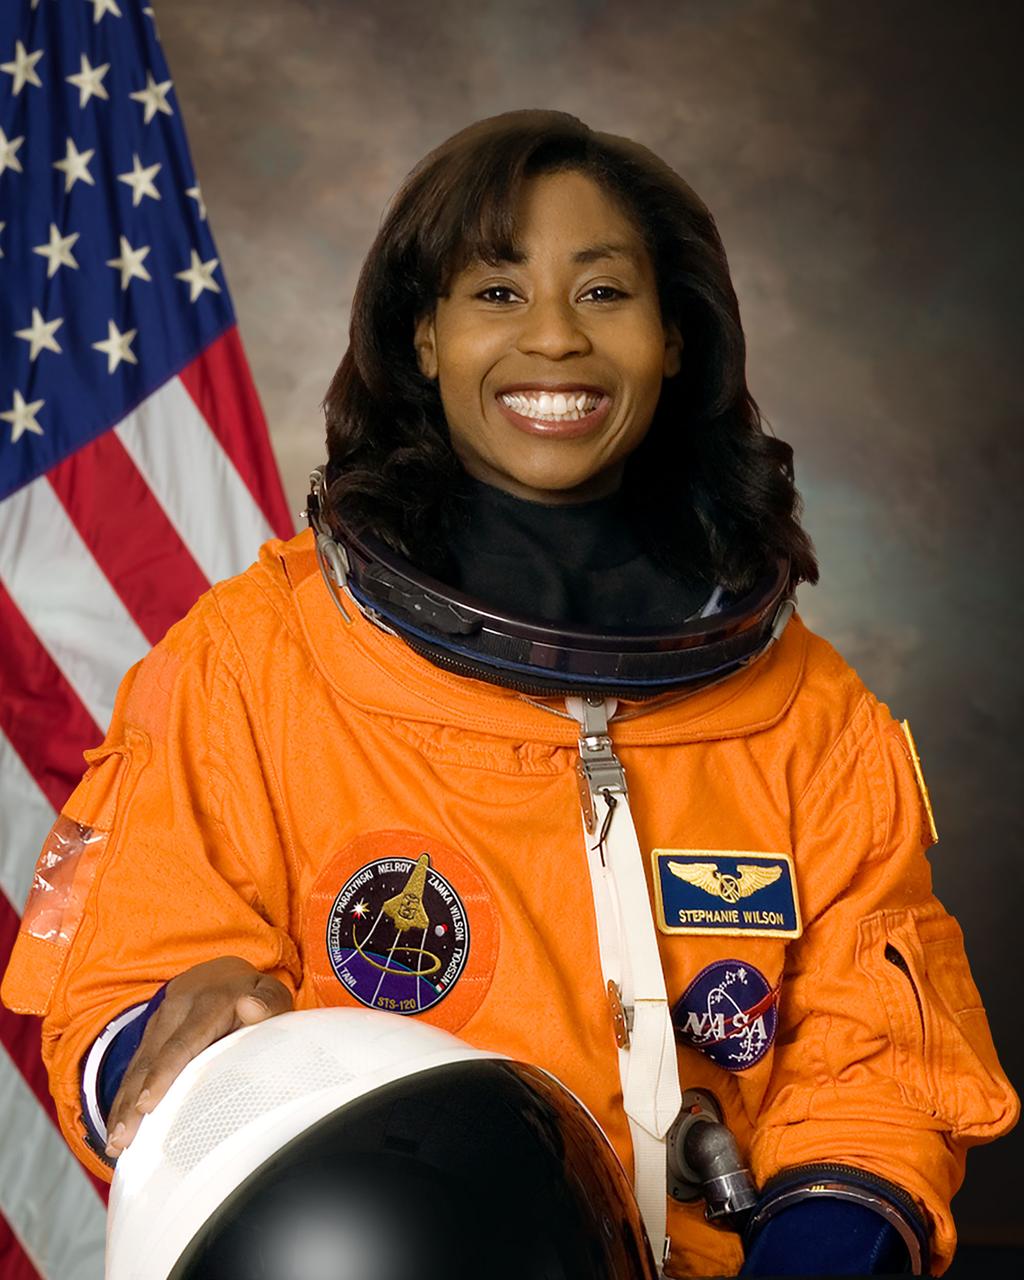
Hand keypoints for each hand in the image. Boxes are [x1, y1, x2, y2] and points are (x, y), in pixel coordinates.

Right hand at [104, 955, 292, 1157]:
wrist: (222, 973)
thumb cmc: (254, 995)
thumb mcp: (271, 993)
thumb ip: (268, 1001)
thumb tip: (251, 1008)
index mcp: (208, 1001)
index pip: (183, 1042)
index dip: (164, 1074)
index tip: (147, 1104)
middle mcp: (177, 1009)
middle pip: (152, 1059)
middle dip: (134, 1101)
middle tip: (122, 1139)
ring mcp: (159, 1022)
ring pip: (137, 1067)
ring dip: (122, 1106)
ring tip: (115, 1143)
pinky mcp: (150, 1035)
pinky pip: (133, 1069)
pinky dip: (122, 1099)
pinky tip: (117, 1128)